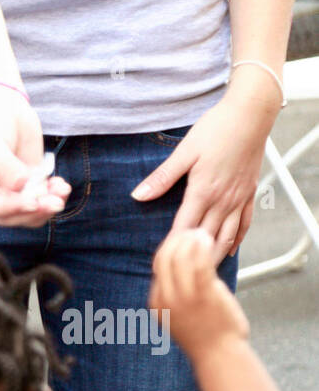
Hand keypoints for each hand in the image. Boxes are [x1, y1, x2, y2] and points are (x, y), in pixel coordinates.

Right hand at [0, 85, 70, 226]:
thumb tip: (23, 185)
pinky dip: (54, 196)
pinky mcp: (27, 189)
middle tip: (56, 201)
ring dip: (48, 206)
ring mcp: (8, 197)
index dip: (14, 208)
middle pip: (13, 218)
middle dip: (36, 210)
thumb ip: (7, 169)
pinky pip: (41, 203)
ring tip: (62, 190)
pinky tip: (61, 185)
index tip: (33, 201)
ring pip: (30, 215)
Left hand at [132, 77, 280, 262]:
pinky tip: (229, 250)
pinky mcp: (251, 192)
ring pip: (228, 237)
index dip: (171, 250)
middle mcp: (224, 200)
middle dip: (191, 261)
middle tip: (178, 277)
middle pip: (205, 240)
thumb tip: (138, 196)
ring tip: (201, 274)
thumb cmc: (217, 128)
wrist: (252, 112)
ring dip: (214, 257)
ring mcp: (240, 198)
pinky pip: (245, 223)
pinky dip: (236, 239)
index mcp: (203, 192)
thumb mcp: (184, 152)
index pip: (183, 230)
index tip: (159, 266)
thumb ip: (162, 177)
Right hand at [150, 229, 249, 361]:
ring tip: (200, 231)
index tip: (180, 238)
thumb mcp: (178, 316)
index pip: (157, 268)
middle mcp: (166, 298)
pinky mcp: (203, 294)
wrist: (217, 354)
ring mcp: (183, 296)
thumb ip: (176, 296)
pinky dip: (202, 247)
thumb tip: (180, 277)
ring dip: (190, 240)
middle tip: (188, 229)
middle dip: (175, 239)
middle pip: (164, 258)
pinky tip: (208, 239)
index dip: (168, 249)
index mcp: (157, 303)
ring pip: (181, 257)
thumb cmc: (204, 336)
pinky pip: (199, 262)